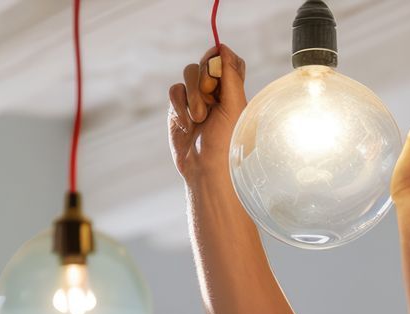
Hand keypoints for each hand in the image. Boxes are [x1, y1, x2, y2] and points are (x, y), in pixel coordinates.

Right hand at [168, 44, 247, 181]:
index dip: (221, 58)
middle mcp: (216, 93)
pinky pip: (174, 91)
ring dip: (193, 95)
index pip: (228, 61)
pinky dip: (179, 106)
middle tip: (210, 96)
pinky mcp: (179, 109)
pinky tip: (186, 124)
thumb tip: (223, 47)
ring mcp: (196, 99)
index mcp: (235, 92)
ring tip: (199, 119)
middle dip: (205, 78)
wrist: (206, 170)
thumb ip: (230, 76)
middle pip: (206, 63)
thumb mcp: (234, 106)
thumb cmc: (227, 142)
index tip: (217, 65)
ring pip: (188, 74)